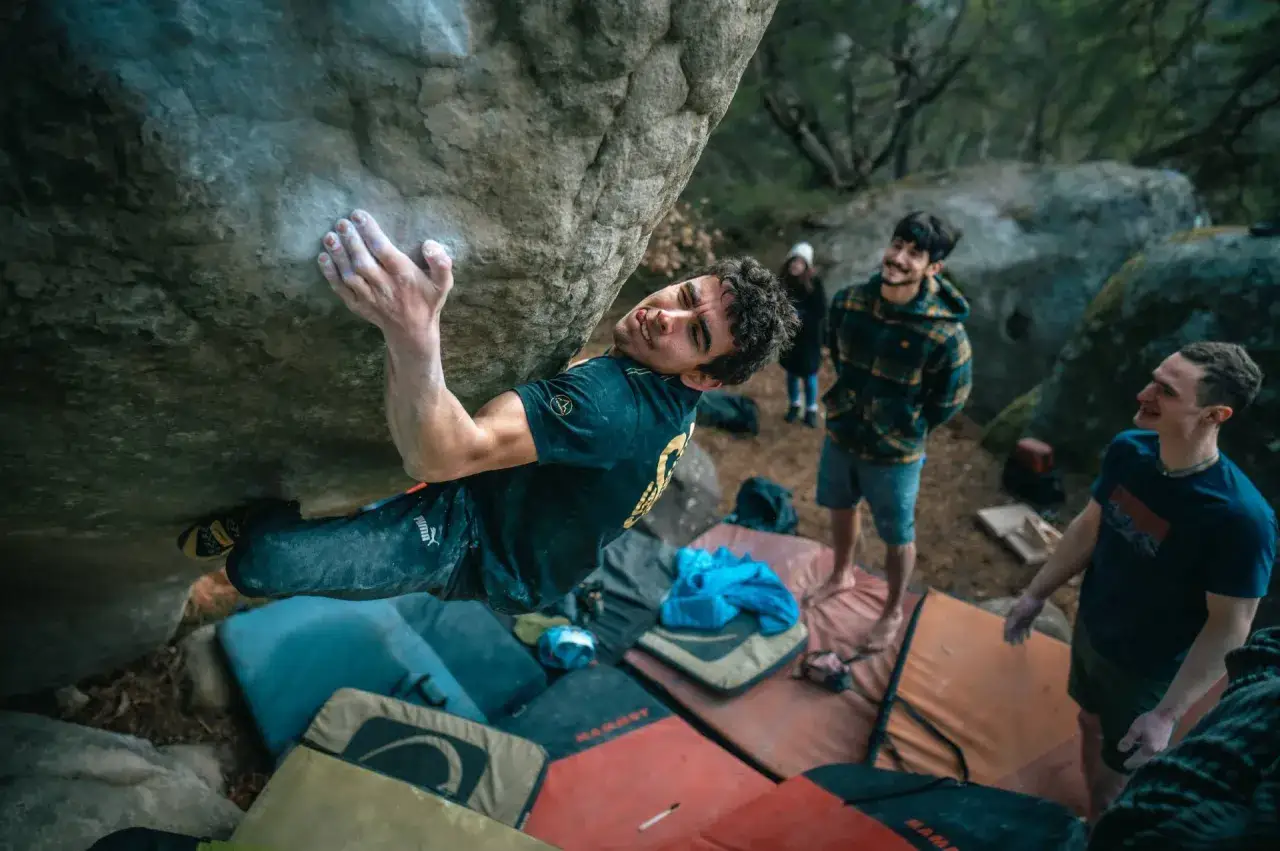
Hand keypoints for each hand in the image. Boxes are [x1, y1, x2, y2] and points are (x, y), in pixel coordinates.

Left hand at [318, 209, 453, 345]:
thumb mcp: (444, 283)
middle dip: (351, 241)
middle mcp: (384, 286)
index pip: (384, 250)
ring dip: (338, 255)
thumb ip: (441, 263)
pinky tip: (323, 258)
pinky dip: (330, 275)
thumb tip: (429, 244)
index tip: (358, 215)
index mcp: (404, 276)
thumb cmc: (427, 301)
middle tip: (341, 222)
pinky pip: (341, 290)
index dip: (370, 232)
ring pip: (349, 274)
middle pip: (363, 261)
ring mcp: (369, 297)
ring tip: (329, 236)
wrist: (413, 332)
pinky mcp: (358, 305)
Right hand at [1002, 593, 1043, 644]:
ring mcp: (1023, 617)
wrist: (1036, 596)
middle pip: (1013, 629)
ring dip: (1019, 635)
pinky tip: (1028, 637)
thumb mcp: (1019, 613)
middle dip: (1013, 637)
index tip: (1006, 641)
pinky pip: (1027, 626)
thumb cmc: (1026, 604)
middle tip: (1013, 645)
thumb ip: (1013, 621)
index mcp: (1011, 615)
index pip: (1007, 626)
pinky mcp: (1030, 618)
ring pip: (1020, 629)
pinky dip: (1027, 632)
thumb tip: (1007, 630)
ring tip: (1020, 643)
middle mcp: (1016, 617)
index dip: (1006, 634)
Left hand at [1118, 709, 1175, 769]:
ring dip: (1142, 758)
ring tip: (1135, 759)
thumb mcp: (1135, 729)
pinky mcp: (1164, 743)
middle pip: (1145, 759)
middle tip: (1129, 765)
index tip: (1125, 766)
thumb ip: (1128, 740)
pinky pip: (1153, 751)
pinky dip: (1146, 753)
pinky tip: (1143, 751)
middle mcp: (1157, 751)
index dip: (1131, 762)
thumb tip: (1120, 750)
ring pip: (1150, 756)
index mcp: (1149, 749)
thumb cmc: (1149, 721)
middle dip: (1137, 762)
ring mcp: (1162, 748)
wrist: (1166, 715)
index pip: (1138, 758)